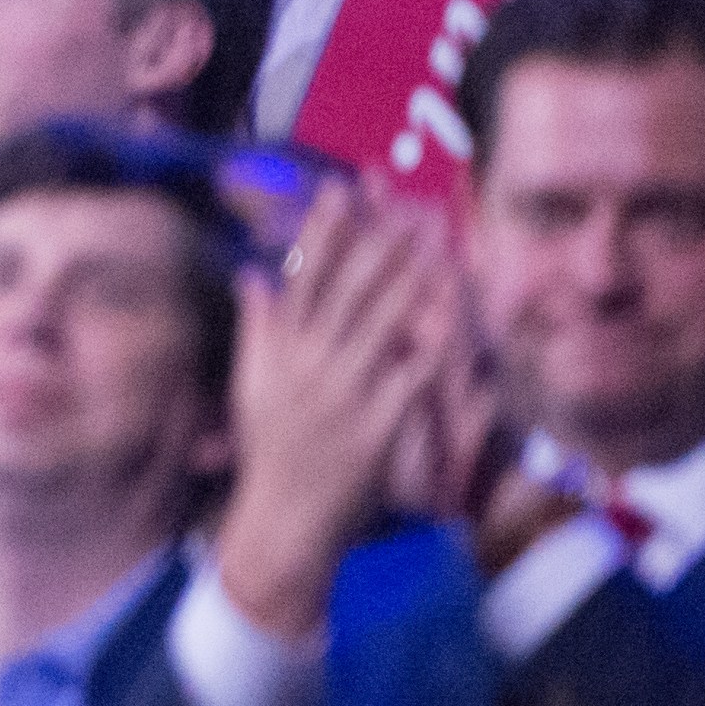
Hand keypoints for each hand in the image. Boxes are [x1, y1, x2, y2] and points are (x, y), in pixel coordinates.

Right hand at [215, 186, 452, 640]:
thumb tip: (252, 273)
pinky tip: (452, 319)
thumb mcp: (252, 381)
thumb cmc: (270, 449)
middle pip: (349, 291)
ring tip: (430, 243)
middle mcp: (311, 363)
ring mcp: (346, 393)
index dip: (323, 231)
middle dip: (377, 242)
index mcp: (282, 348)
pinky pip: (410, 378)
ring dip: (408, 280)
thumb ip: (256, 325)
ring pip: (382, 324)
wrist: (286, 515)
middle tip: (401, 202)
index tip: (338, 190)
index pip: (305, 277)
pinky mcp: (378, 424)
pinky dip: (429, 349)